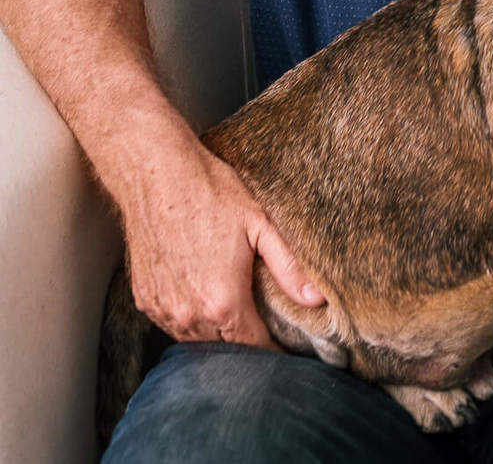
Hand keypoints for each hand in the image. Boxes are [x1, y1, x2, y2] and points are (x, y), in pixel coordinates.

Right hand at [121, 143, 324, 346]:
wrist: (158, 174)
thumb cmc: (210, 193)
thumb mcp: (260, 224)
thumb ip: (289, 268)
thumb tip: (317, 299)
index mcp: (223, 301)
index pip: (252, 347)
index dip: (270, 349)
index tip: (281, 345)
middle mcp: (190, 314)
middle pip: (223, 349)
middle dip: (243, 342)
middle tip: (260, 323)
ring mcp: (164, 309)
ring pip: (194, 340)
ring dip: (214, 333)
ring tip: (231, 310)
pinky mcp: (144, 300)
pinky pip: (171, 324)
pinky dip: (188, 319)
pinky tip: (200, 296)